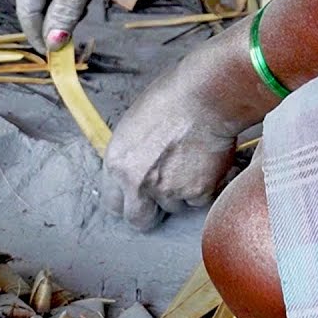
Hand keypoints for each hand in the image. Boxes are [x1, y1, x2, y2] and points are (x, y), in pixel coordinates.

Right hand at [16, 0, 148, 52]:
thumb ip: (65, 11)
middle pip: (37, 5)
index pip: (26, 7)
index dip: (37, 34)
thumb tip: (52, 44)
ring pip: (54, 0)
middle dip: (53, 25)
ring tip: (83, 17)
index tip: (52, 58)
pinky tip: (87, 3)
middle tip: (69, 47)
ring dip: (66, 14)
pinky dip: (76, 3)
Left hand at [100, 62, 240, 229]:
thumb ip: (129, 157)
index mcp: (116, 164)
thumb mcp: (132, 127)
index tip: (135, 199)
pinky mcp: (197, 192)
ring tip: (190, 165)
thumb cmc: (170, 99)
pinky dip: (205, 189)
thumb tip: (133, 171)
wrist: (205, 97)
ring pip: (173, 208)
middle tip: (162, 197)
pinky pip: (200, 201)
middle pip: (138, 220)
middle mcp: (137, 183)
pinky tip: (206, 164)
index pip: (112, 204)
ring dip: (181, 195)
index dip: (126, 203)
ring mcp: (167, 190)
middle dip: (150, 213)